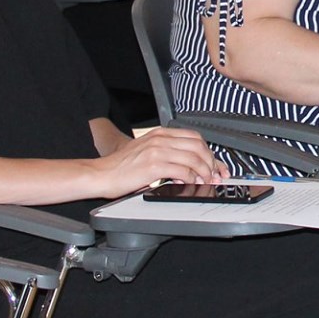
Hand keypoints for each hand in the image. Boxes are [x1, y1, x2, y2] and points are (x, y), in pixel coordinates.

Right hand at [92, 127, 227, 197]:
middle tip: (215, 175)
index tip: (217, 165)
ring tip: (205, 182)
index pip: (195, 138)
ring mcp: (157, 151)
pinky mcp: (154, 165)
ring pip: (194, 158)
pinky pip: (182, 170)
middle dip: (211, 162)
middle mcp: (160, 139)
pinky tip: (190, 184)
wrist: (101, 174)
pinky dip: (191, 178)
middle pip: (199, 146)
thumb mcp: (147, 152)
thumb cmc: (121, 167)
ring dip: (204, 172)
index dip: (210, 152)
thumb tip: (191, 167)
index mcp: (160, 134)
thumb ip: (168, 154)